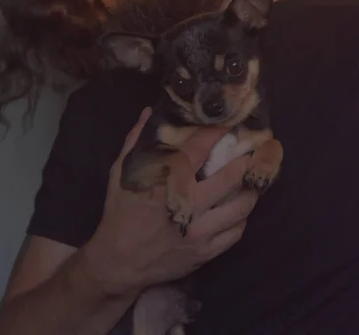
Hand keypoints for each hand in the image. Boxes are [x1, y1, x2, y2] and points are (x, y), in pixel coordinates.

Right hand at [86, 108, 257, 295]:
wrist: (119, 262)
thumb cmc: (120, 214)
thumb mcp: (120, 174)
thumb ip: (135, 141)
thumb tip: (149, 111)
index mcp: (165, 183)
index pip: (197, 151)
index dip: (216, 133)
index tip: (230, 121)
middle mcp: (188, 206)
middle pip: (229, 178)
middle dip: (246, 160)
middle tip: (256, 148)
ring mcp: (199, 232)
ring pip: (240, 207)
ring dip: (250, 189)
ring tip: (254, 177)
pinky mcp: (206, 252)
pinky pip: (236, 232)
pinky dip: (242, 217)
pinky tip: (239, 207)